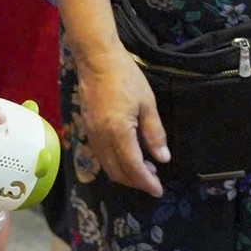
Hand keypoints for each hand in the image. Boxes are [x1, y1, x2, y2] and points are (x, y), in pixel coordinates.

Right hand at [78, 54, 167, 196]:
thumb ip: (155, 133)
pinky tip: (128, 156)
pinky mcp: (87, 130)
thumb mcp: (147, 103)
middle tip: (154, 180)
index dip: (146, 182)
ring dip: (125, 174)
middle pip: (117, 172)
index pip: (133, 167)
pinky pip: (100, 156)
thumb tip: (163, 158)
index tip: (159, 190)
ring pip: (107, 166)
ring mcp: (91, 135)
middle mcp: (101, 138)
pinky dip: (115, 163)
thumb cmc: (126, 77)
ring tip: (144, 169)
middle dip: (136, 182)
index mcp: (118, 132)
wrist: (96, 60)